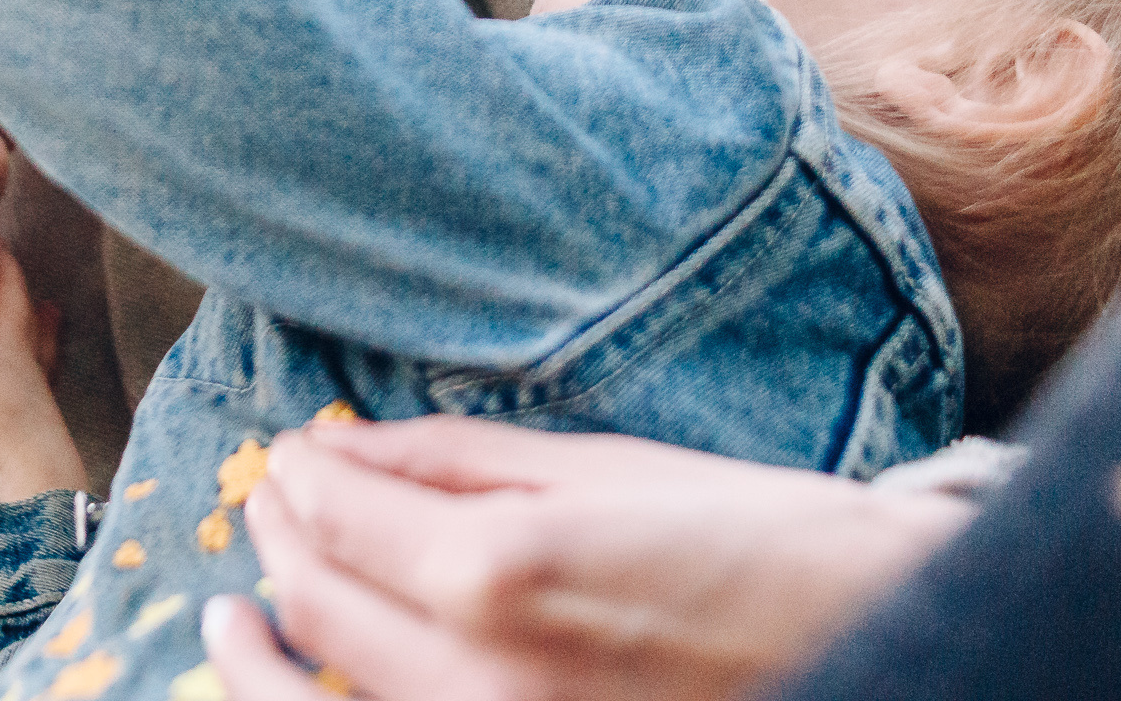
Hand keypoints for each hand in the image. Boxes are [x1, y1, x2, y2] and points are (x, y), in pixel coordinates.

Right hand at [0, 238, 88, 504]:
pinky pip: (3, 400)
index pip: (11, 286)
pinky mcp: (6, 438)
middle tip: (5, 276)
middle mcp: (23, 369)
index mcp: (15, 341)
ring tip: (5, 328)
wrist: (25, 494)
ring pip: (21, 361)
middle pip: (26, 322)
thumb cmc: (0, 424)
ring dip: (13, 341)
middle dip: (14, 297)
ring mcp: (19, 405)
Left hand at [204, 417, 973, 700]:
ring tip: (241, 604)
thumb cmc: (755, 539)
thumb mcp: (602, 469)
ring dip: (277, 638)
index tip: (296, 452)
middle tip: (274, 498)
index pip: (344, 521)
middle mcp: (479, 678)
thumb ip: (460, 461)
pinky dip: (335, 697)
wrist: (879, 636)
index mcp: (500, 574)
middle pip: (322, 606)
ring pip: (334, 691)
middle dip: (284, 540)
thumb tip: (353, 446)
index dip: (304, 477)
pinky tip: (307, 673)